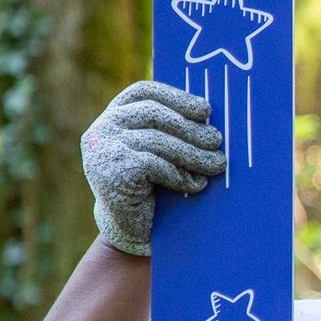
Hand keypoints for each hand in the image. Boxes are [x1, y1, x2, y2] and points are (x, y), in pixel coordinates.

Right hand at [81, 81, 225, 255]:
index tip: (206, 109)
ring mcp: (102, 149)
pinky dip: (181, 175)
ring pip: (158, 141)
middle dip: (191, 128)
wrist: (130, 227)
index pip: (144, 92)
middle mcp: (102, 128)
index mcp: (114, 115)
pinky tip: (197, 185)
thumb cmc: (152, 184)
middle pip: (154, 114)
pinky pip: (155, 165)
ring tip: (217, 164)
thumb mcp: (160, 151)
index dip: (177, 97)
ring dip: (194, 154)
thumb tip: (212, 116)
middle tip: (218, 140)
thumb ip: (173, 130)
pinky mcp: (110, 172)